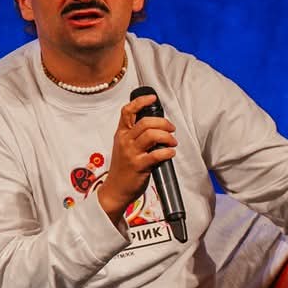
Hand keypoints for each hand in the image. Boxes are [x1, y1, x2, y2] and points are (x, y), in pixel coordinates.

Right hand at [98, 96, 175, 218]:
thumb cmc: (123, 169)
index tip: (153, 98)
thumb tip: (156, 125)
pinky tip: (170, 153)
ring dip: (167, 136)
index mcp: (121, 134)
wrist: (115, 190)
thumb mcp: (124, 147)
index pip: (127, 111)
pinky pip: (156, 154)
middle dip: (163, 123)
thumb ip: (135, 135)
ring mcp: (131, 153)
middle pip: (145, 122)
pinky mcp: (139, 166)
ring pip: (151, 135)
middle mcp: (125, 141)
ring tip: (172, 142)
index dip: (141, 101)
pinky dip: (167, 152)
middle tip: (171, 129)